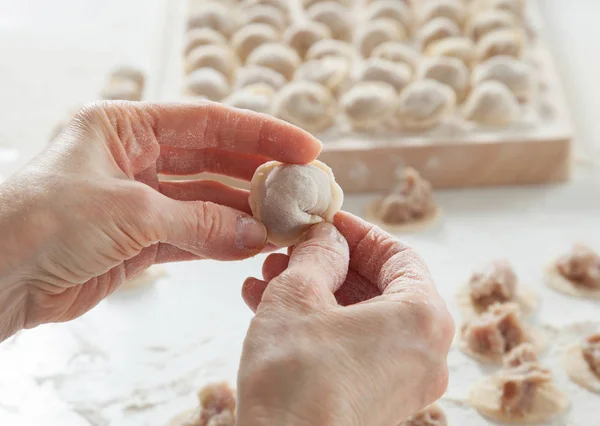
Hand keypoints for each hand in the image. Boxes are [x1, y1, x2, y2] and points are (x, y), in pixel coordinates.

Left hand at [0, 101, 320, 339]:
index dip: (260, 133)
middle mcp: (134, 158)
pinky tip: (254, 246)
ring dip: (245, 215)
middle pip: (212, 160)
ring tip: (286, 223)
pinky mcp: (138, 240)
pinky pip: (193, 236)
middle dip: (258, 175)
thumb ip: (200, 222)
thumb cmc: (44, 221)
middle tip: (302, 188)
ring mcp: (139, 200)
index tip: (304, 147)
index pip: (208, 122)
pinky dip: (223, 243)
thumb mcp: (131, 211)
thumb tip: (257, 234)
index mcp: (124, 126)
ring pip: (206, 203)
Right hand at [237, 212, 453, 425]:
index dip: (357, 232)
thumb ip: (318, 253)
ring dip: (315, 292)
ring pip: (360, 317)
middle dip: (328, 264)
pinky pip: (353, 347)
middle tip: (291, 251)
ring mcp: (403, 382)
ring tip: (269, 278)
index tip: (326, 221)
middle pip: (378, 287)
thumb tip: (325, 238)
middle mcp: (424, 352)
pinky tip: (270, 310)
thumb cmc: (296, 375)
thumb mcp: (299, 294)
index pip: (398, 255)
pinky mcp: (377, 401)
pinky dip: (319, 325)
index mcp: (423, 318)